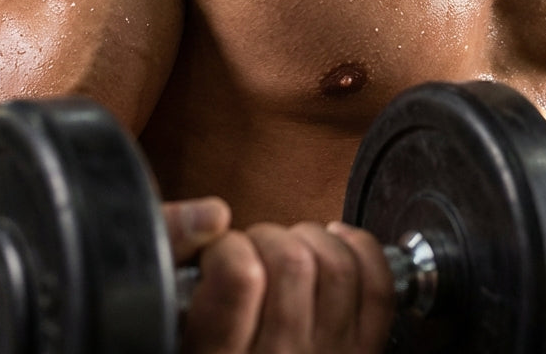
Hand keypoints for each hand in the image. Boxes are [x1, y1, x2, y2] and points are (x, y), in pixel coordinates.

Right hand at [163, 198, 395, 353]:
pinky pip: (377, 287)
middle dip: (269, 236)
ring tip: (288, 248)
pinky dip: (360, 250)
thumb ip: (174, 269)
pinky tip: (335, 244)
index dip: (228, 248)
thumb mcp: (168, 330)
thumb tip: (214, 216)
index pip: (239, 278)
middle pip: (292, 262)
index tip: (220, 253)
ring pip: (336, 267)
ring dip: (311, 238)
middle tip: (252, 249)